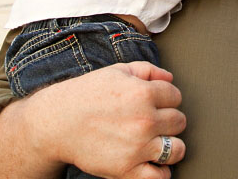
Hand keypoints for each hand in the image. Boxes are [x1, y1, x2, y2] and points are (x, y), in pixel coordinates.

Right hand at [0, 61, 185, 178]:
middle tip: (152, 121)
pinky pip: (160, 176)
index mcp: (143, 93)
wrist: (58, 122)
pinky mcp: (127, 169)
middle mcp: (144, 120)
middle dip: (168, 120)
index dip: (166, 98)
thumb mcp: (116, 72)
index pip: (176, 96)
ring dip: (170, 145)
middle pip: (179, 121)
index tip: (155, 103)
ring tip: (156, 142)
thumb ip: (147, 70)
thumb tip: (169, 79)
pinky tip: (150, 162)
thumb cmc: (86, 95)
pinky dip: (160, 171)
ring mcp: (138, 147)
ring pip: (178, 149)